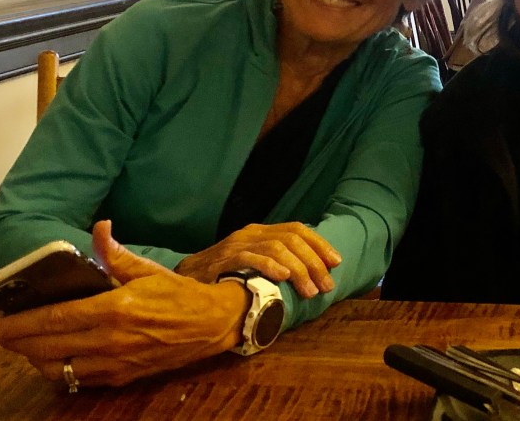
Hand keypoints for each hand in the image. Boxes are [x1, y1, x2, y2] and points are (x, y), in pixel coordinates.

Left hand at [0, 220, 248, 386]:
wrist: (211, 324)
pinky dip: (61, 370)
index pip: (56, 319)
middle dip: (17, 342)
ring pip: (59, 368)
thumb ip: (116, 253)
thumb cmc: (179, 295)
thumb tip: (100, 227)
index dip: (21, 324)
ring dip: (36, 358)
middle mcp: (111, 339)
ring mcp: (115, 362)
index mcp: (116, 308)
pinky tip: (56, 358)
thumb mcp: (149, 269)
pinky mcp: (121, 377)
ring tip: (26, 345)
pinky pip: (79, 380)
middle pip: (48, 346)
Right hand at [175, 221, 340, 297]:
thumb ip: (276, 263)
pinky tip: (283, 277)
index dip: (319, 244)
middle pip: (291, 239)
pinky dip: (269, 265)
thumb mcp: (253, 265)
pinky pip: (250, 258)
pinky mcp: (223, 260)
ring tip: (310, 291)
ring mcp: (236, 245)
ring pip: (276, 248)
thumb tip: (311, 275)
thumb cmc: (223, 277)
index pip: (297, 229)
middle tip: (326, 285)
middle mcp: (250, 233)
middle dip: (314, 262)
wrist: (183, 282)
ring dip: (298, 270)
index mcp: (260, 232)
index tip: (336, 263)